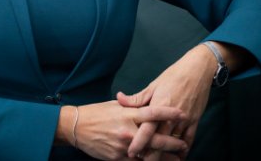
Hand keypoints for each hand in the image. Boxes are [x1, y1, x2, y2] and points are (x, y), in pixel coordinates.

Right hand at [57, 100, 187, 159]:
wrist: (76, 127)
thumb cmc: (97, 113)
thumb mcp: (115, 106)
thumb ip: (133, 107)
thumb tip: (149, 105)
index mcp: (127, 114)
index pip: (152, 112)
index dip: (168, 113)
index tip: (182, 113)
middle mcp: (127, 130)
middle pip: (155, 137)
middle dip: (172, 142)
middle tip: (183, 144)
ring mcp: (123, 145)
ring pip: (149, 153)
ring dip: (164, 157)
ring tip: (177, 158)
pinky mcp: (118, 157)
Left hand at [116, 44, 217, 158]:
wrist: (198, 70)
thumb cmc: (173, 76)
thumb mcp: (153, 85)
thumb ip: (137, 98)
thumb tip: (119, 98)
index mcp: (158, 106)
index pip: (147, 129)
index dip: (138, 143)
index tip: (130, 153)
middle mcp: (172, 116)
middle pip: (160, 141)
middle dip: (151, 155)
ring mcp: (185, 119)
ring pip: (174, 143)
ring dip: (166, 154)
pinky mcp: (195, 120)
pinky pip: (189, 139)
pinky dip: (184, 150)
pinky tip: (178, 157)